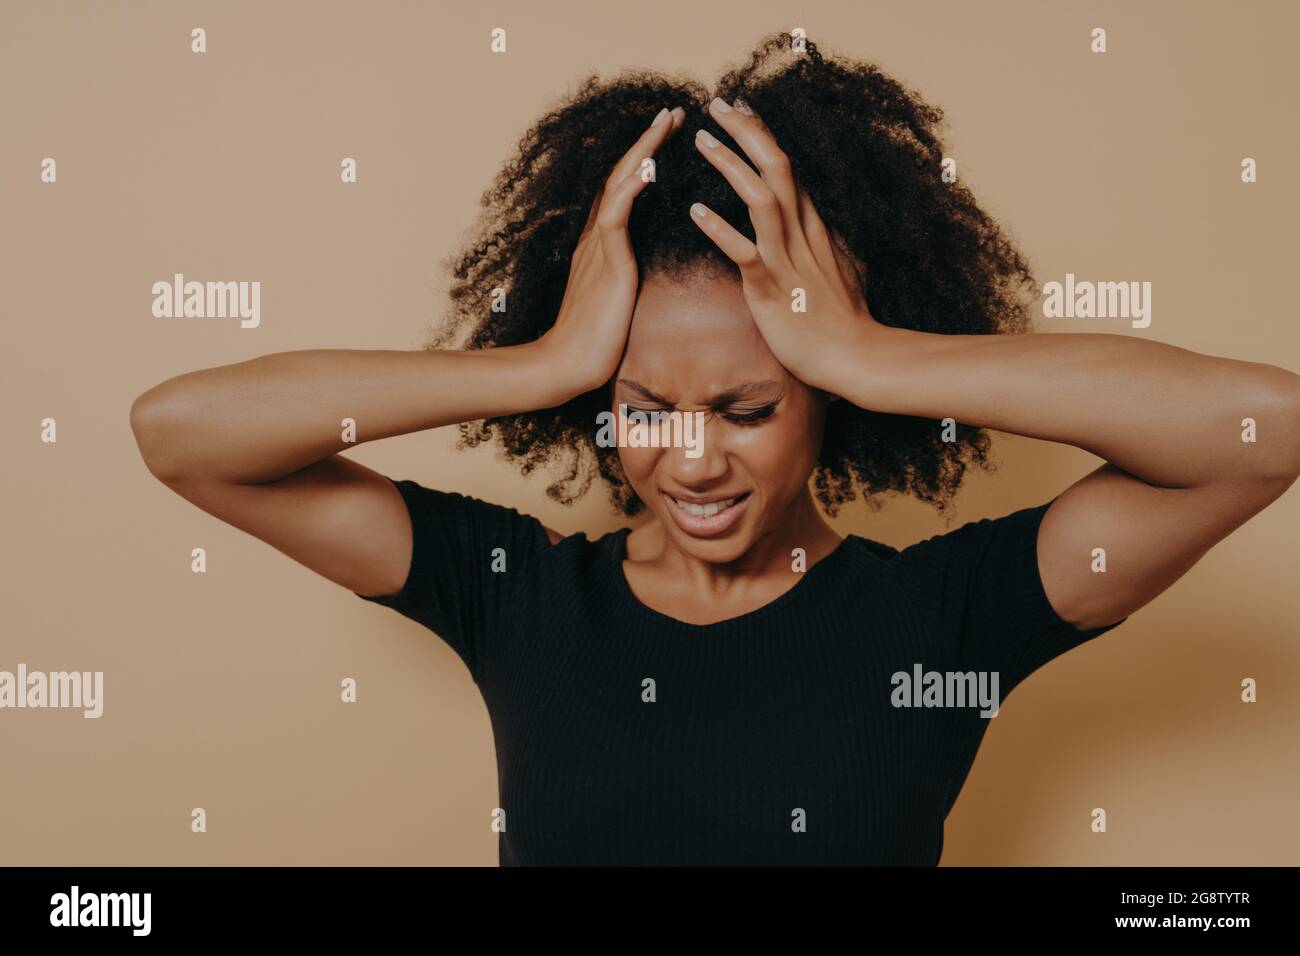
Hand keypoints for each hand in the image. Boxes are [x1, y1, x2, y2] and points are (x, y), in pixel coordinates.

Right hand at [538, 105, 685, 396]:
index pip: (627, 189)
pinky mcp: (606, 266)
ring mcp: (600, 249)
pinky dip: (629, 191)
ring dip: (643, 152)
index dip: (646, 158)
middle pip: (623, 175)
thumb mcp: (619, 298)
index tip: (669, 134)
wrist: (569, 366)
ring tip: (665, 124)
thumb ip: (627, 273)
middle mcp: (599, 238)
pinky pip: (615, 220)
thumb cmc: (596, 341)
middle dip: (648, 141)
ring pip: (619, 187)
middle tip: (672, 111)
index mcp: (605, 245)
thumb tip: (641, 264)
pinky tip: (646, 170)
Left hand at [687, 96, 884, 391]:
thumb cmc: (844, 320)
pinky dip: (719, 229)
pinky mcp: (772, 287)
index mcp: (815, 226)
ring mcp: (787, 258)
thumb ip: (824, 244)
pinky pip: (743, 251)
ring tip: (702, 140)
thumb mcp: (839, 269)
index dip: (764, 135)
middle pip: (776, 166)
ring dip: (730, 165)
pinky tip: (694, 211)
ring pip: (761, 197)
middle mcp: (803, 232)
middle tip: (716, 104)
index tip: (742, 109)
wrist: (856, 356)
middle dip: (747, 131)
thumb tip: (820, 229)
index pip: (788, 168)